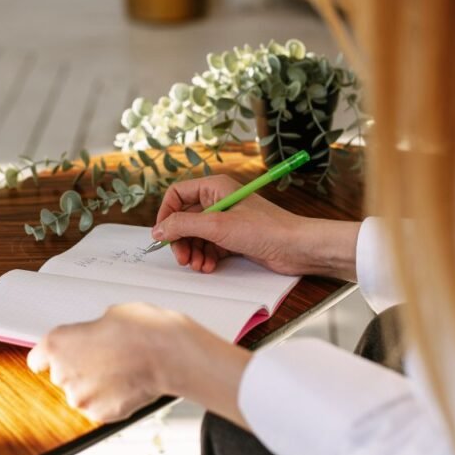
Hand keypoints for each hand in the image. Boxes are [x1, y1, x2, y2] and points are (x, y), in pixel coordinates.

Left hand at [27, 303, 187, 422]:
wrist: (168, 354)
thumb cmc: (142, 330)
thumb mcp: (109, 316)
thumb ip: (91, 332)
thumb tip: (95, 338)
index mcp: (58, 343)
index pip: (37, 359)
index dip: (49, 358)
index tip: (53, 359)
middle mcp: (63, 373)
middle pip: (62, 374)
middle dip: (81, 367)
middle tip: (105, 356)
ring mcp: (80, 397)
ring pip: (82, 393)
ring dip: (96, 385)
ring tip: (121, 370)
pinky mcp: (100, 414)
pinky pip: (100, 407)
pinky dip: (111, 399)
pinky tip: (127, 383)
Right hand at [152, 175, 360, 279]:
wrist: (296, 248)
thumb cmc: (265, 229)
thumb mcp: (217, 226)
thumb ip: (183, 226)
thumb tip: (158, 230)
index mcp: (215, 187)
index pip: (177, 195)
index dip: (166, 214)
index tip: (162, 235)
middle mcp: (218, 201)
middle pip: (184, 219)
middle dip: (181, 240)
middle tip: (183, 258)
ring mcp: (226, 221)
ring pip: (196, 236)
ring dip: (193, 252)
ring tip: (199, 265)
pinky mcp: (233, 239)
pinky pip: (209, 247)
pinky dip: (206, 258)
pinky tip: (210, 267)